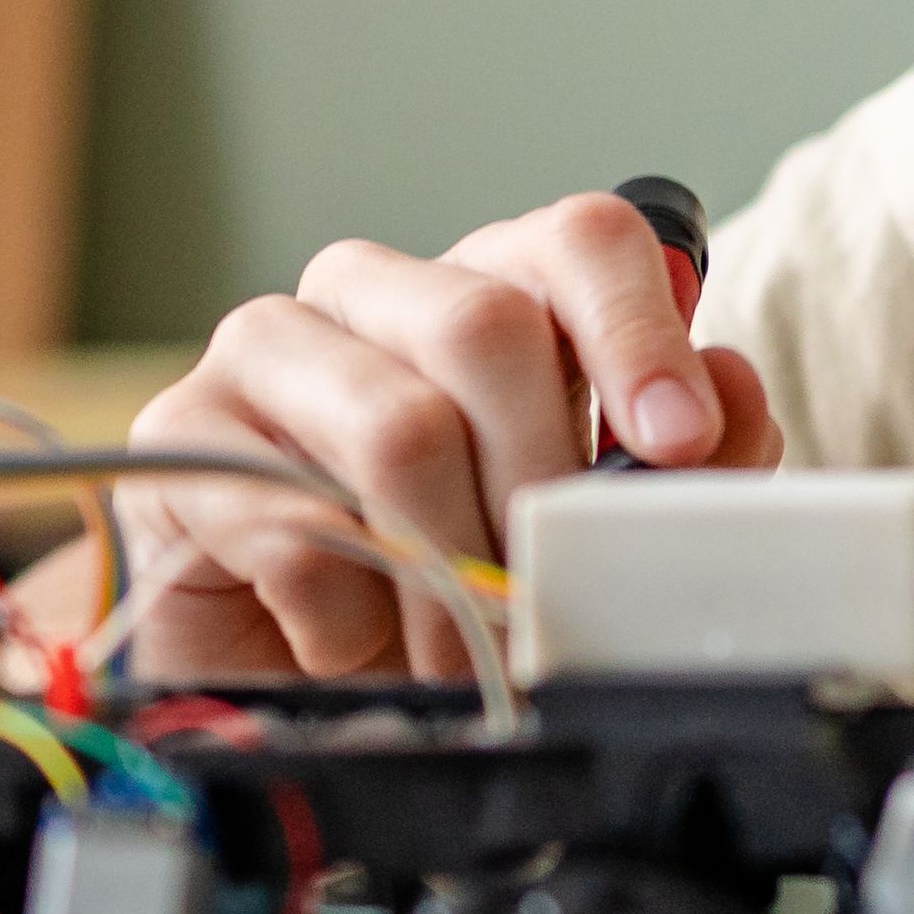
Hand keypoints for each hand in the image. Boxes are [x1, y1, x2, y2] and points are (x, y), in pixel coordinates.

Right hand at [84, 189, 776, 680]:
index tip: (681, 441)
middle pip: (486, 327)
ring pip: (398, 426)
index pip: (581, 239)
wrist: (283, 673)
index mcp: (491, 287)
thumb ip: (682, 462)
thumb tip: (730, 392)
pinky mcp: (182, 437)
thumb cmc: (445, 583)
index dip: (640, 332)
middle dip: (543, 482)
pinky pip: (292, 518)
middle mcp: (375, 292)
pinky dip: (350, 610)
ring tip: (468, 654)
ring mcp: (267, 349)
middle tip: (558, 596)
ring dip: (454, 568)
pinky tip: (358, 643)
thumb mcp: (584, 531)